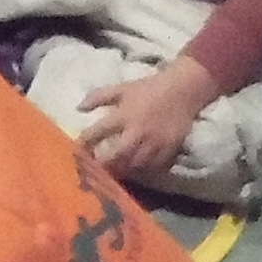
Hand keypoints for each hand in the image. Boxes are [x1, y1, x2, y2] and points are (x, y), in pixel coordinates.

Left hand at [77, 59, 209, 181]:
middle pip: (116, 155)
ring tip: (114, 172)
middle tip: (95, 171)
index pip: (97, 133)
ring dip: (123, 170)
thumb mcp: (121, 89)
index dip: (84, 143)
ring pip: (135, 164)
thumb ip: (98, 97)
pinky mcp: (170, 148)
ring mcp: (155, 142)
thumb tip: (78, 108)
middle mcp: (138, 132)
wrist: (183, 90)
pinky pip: (155, 166)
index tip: (78, 150)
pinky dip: (144, 170)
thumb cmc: (148, 89)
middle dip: (103, 165)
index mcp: (123, 116)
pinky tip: (137, 170)